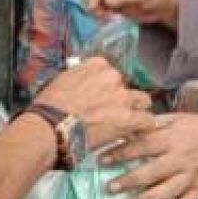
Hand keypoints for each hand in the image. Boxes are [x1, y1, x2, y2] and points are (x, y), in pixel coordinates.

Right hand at [35, 57, 155, 148]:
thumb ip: (78, 79)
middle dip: (122, 99)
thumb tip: (80, 85)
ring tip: (129, 124)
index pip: (110, 73)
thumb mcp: (62, 81)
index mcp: (96, 65)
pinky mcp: (129, 118)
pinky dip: (143, 127)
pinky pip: (147, 120)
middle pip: (127, 86)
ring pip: (142, 101)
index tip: (102, 98)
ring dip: (137, 111)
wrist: (50, 126)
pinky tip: (138, 133)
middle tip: (112, 113)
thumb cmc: (49, 107)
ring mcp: (122, 97)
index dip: (108, 88)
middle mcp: (112, 77)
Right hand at [84, 0, 178, 27]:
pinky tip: (111, 18)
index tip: (93, 9)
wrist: (164, 5)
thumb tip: (107, 0)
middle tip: (102, 15)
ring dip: (97, 10)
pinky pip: (100, 8)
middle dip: (93, 2)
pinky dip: (102, 14)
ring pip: (94, 0)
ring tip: (108, 17)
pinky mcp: (112, 3)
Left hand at [103, 113, 197, 198]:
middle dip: (130, 180)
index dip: (122, 152)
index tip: (103, 160)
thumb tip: (125, 128)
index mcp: (172, 138)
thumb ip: (152, 125)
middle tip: (110, 188)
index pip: (143, 145)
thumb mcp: (176, 119)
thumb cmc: (195, 129)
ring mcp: (191, 176)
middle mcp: (180, 158)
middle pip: (152, 171)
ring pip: (167, 191)